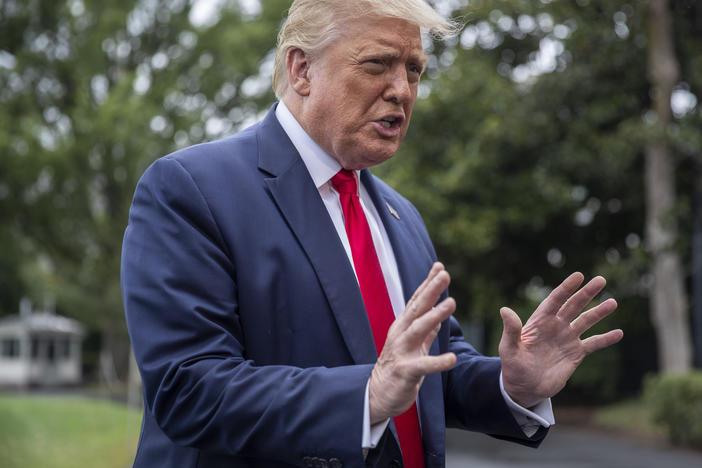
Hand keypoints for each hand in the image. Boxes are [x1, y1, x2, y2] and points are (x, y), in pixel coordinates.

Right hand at [368, 262, 456, 423]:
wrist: (377, 394)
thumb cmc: (398, 367)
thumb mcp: (413, 345)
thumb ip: (426, 330)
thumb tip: (440, 314)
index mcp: (403, 326)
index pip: (417, 301)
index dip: (428, 283)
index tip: (440, 267)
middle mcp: (400, 334)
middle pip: (417, 308)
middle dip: (431, 290)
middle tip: (445, 275)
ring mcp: (401, 351)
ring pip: (418, 330)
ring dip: (435, 315)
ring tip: (452, 303)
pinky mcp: (405, 371)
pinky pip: (423, 365)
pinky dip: (438, 362)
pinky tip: (452, 359)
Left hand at [499, 272, 622, 407]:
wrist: (525, 387)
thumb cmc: (513, 366)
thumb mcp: (509, 348)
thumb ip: (511, 330)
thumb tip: (504, 310)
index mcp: (540, 321)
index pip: (555, 300)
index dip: (566, 288)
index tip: (578, 276)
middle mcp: (555, 326)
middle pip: (573, 305)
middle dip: (586, 293)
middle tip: (601, 279)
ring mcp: (567, 338)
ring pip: (586, 321)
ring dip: (599, 312)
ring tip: (613, 303)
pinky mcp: (576, 353)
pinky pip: (593, 343)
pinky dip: (606, 339)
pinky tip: (619, 333)